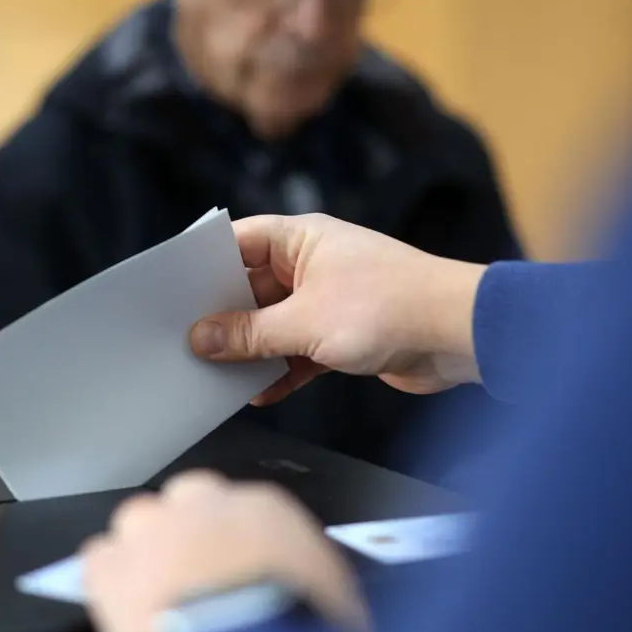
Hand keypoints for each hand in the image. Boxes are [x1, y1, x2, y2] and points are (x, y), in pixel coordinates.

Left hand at [82, 470, 369, 631]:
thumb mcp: (333, 597)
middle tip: (197, 577)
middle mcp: (205, 505)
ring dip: (146, 552)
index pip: (243, 507)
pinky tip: (123, 605)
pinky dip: (109, 579)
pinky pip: (100, 559)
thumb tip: (314, 588)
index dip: (237, 540)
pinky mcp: (113, 571)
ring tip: (158, 595)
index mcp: (265, 507)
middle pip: (187, 501)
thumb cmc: (298, 629)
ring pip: (139, 522)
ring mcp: (154, 532)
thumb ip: (312, 575)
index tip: (238, 566)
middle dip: (189, 532)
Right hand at [189, 214, 485, 403]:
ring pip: (275, 323)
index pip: (238, 242)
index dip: (205, 265)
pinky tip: (260, 392)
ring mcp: (329, 299)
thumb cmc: (390, 306)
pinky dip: (281, 370)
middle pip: (252, 287)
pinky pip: (299, 350)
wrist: (458, 334)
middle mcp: (313, 263)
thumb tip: (202, 338)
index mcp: (302, 239)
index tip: (172, 292)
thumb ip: (250, 333)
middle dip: (224, 318)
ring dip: (252, 350)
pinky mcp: (345, 333)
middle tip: (186, 343)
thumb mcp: (304, 323)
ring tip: (216, 375)